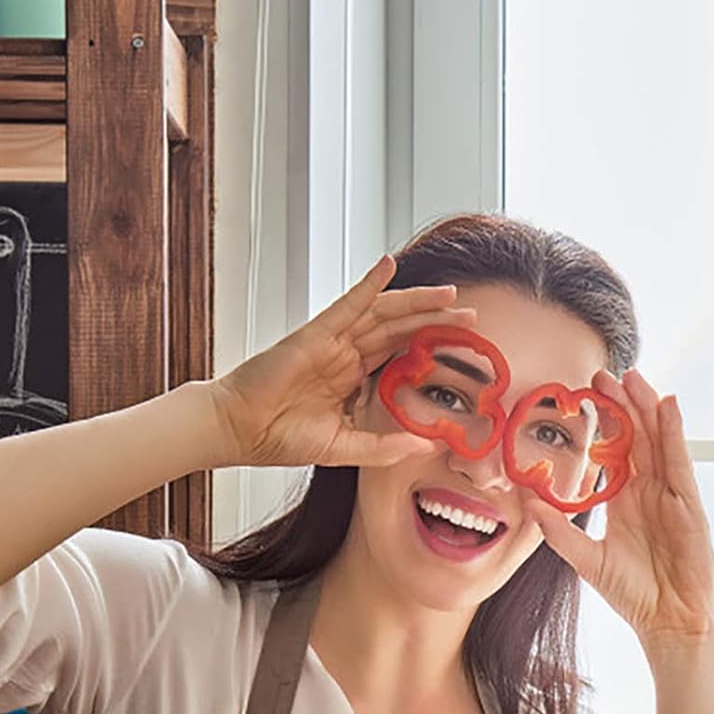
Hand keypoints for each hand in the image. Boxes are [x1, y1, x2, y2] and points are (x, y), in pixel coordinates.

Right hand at [209, 256, 477, 468]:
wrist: (240, 431)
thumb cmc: (282, 437)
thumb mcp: (346, 447)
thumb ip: (385, 446)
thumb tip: (425, 446)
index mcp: (354, 378)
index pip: (402, 355)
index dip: (433, 347)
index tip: (465, 347)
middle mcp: (347, 354)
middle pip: (400, 329)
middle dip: (437, 320)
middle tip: (472, 315)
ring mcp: (332, 341)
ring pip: (383, 313)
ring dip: (416, 301)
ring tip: (450, 293)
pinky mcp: (315, 334)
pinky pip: (348, 304)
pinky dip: (369, 284)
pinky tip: (388, 266)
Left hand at [525, 368, 713, 659]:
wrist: (669, 623)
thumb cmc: (635, 594)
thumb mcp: (587, 559)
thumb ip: (559, 531)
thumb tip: (527, 502)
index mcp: (626, 501)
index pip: (614, 451)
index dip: (601, 422)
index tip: (582, 393)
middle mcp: (650, 492)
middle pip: (638, 437)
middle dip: (623, 404)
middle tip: (602, 373)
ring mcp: (672, 496)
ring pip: (660, 441)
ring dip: (647, 408)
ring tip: (634, 377)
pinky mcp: (690, 506)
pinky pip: (681, 462)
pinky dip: (675, 433)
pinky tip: (667, 407)